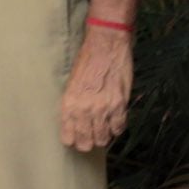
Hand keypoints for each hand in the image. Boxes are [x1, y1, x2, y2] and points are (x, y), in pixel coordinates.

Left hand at [60, 23, 130, 152]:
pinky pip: (119, 128)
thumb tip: (76, 121)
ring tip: (103, 130)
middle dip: (88, 143)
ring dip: (103, 136)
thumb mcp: (71, 84)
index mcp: (69, 104)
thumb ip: (73, 105)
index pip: (68, 137)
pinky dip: (117, 128)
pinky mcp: (119, 105)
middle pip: (86, 143)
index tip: (76, 139)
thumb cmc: (86, 61)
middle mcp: (84, 110)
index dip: (73, 140)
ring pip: (103, 138)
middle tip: (91, 138)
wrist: (105, 46)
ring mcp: (103, 109)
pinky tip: (115, 122)